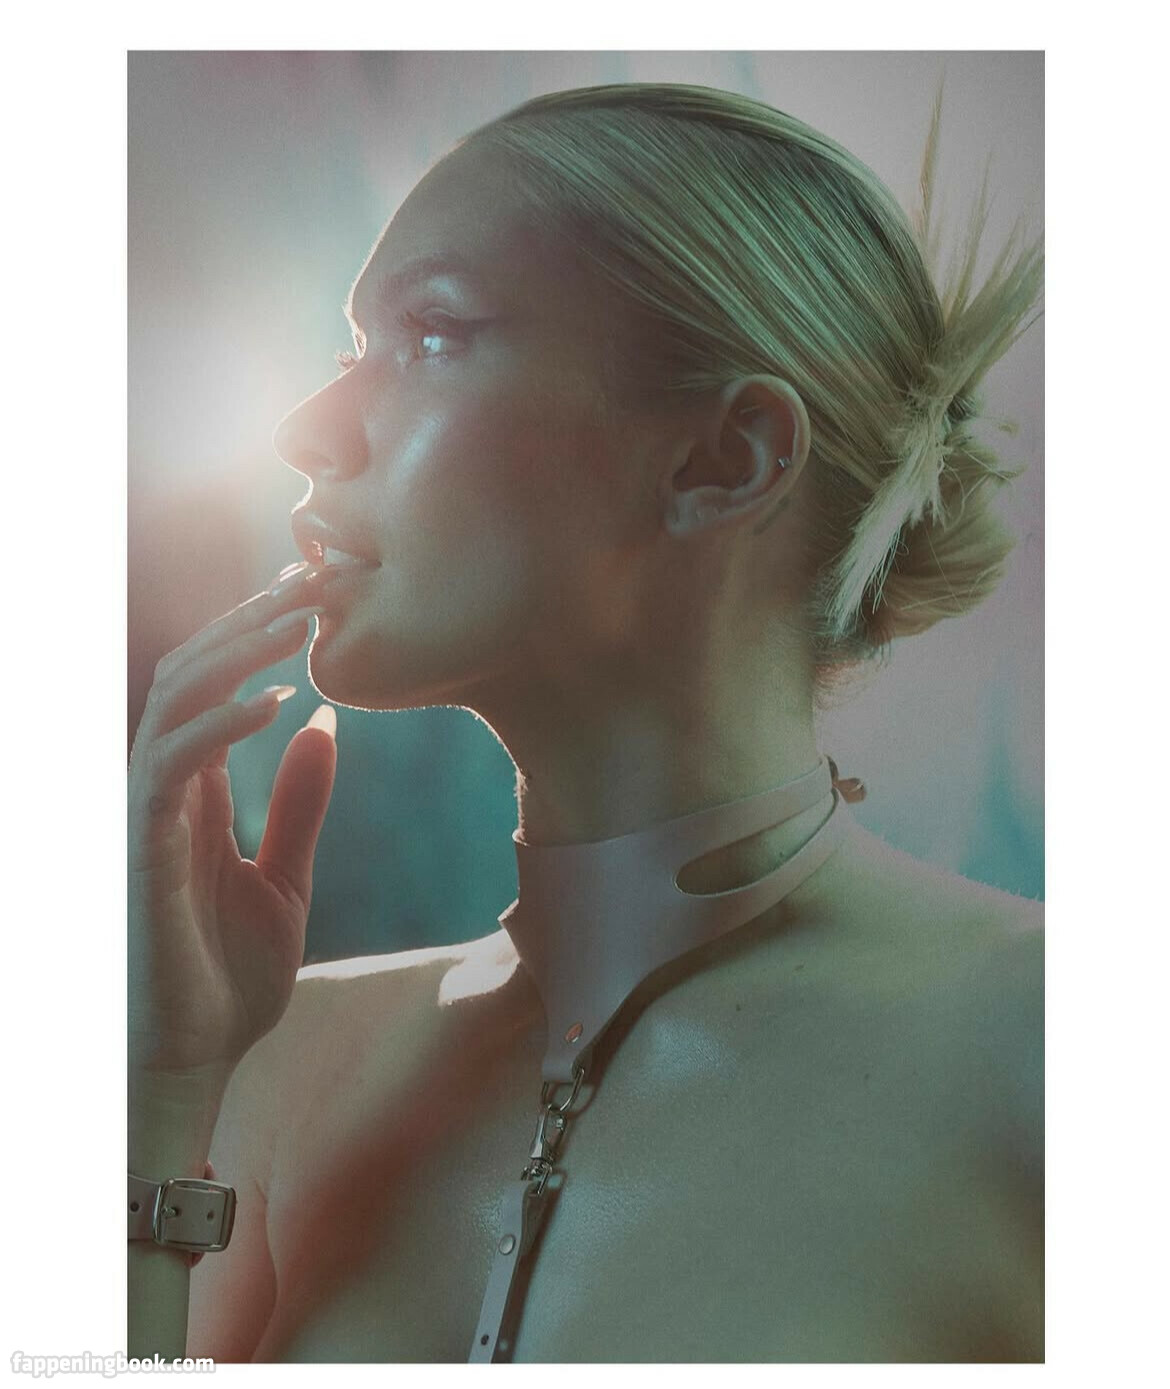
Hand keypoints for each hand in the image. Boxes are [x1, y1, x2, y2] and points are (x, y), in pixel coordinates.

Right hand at [128, 562, 343, 1083]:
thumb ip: (298, 802)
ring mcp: (144, 815)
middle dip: (250, 619)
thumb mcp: (286, 876)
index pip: (216, 685)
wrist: (191, 1065)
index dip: (258, 632)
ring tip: (300, 617)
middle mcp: (161, 788)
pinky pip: (170, 767)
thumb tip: (321, 725)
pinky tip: (275, 702)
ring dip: (237, 652)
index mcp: (194, 790)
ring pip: (173, 700)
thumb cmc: (226, 978)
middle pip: (192, 672)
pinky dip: (220, 727)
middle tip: (314, 576)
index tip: (315, 591)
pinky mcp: (142, 850)